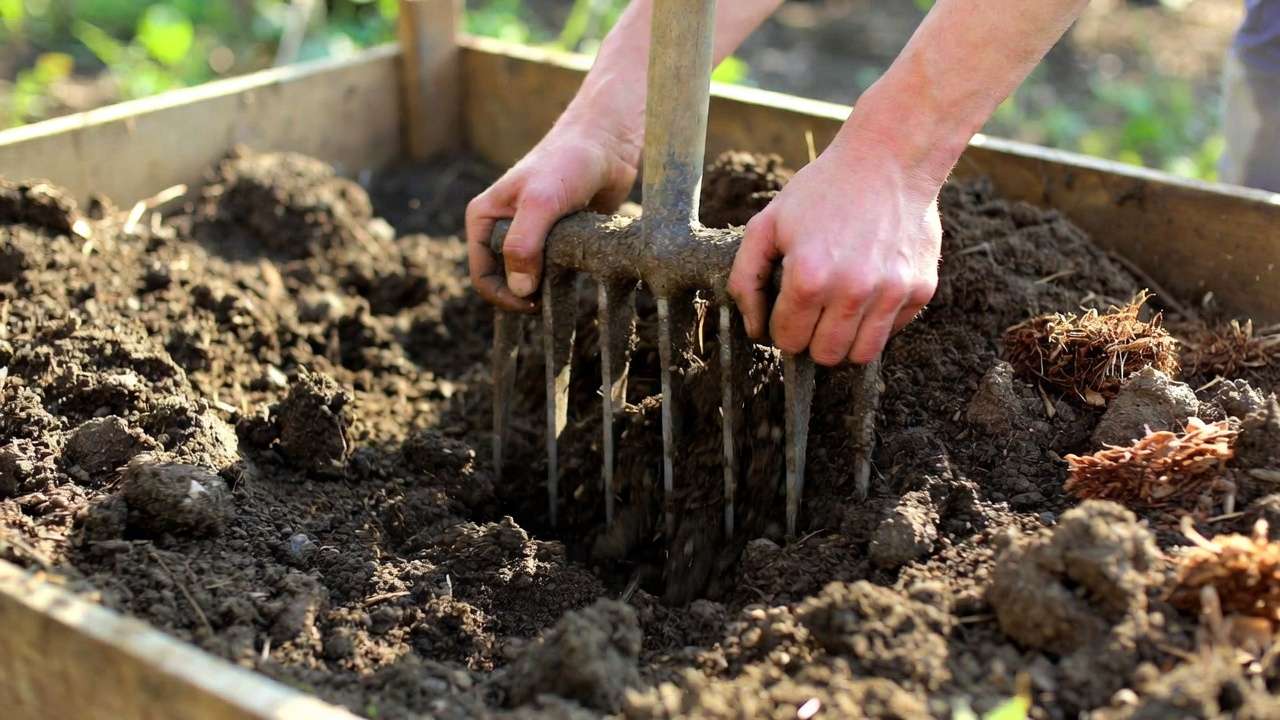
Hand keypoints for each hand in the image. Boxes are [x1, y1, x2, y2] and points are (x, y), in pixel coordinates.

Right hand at [466, 118, 639, 312]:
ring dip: (546, 286)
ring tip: (567, 280)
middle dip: (524, 294)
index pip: (481, 275)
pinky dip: (564, 275)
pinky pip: (553, 269)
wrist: (606, 143)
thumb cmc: (569, 162)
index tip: (533, 303)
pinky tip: (580, 269)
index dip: (503, 296)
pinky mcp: (556, 238)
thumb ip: (524, 244)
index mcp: (484, 218)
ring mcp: (529, 234)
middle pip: (504, 280)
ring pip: (530, 277)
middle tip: (552, 297)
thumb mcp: (541, 202)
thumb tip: (519, 290)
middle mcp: (502, 227)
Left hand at [726, 126, 941, 365]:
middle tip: (814, 311)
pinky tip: (869, 288)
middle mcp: (852, 291)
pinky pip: (892, 331)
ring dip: (845, 339)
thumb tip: (754, 330)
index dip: (783, 327)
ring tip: (840, 309)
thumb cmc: (822, 191)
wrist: (889, 160)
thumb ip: (746, 279)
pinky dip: (877, 321)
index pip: (788, 340)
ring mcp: (891, 293)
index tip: (788, 309)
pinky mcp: (920, 289)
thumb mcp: (767, 224)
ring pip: (861, 354)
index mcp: (808, 278)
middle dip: (813, 340)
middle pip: (825, 356)